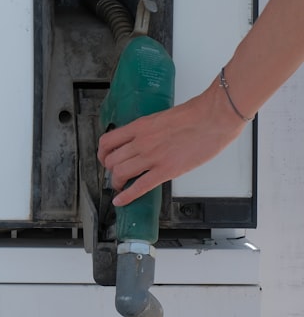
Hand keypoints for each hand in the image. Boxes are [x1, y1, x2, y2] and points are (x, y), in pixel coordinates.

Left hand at [97, 84, 248, 205]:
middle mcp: (141, 141)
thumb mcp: (161, 118)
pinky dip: (127, 196)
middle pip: (111, 160)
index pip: (108, 141)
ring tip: (119, 187)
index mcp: (139, 127)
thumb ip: (149, 130)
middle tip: (114, 174)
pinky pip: (140, 186)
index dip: (102, 153)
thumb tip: (143, 140)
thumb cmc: (195, 115)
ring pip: (120, 173)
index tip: (105, 158)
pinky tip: (120, 201)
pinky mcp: (166, 170)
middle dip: (110, 170)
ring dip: (116, 183)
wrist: (213, 118)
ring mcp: (152, 156)